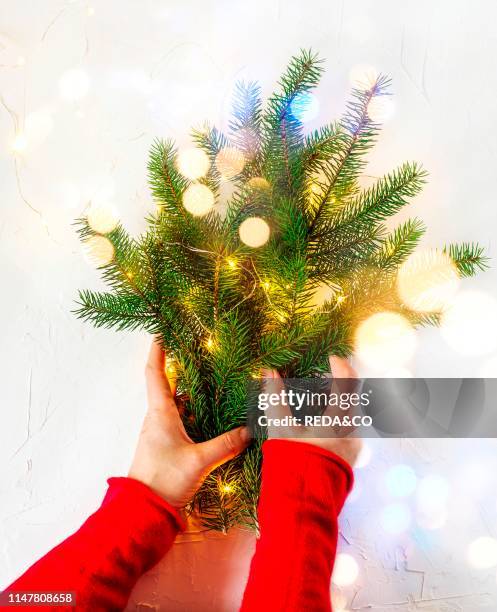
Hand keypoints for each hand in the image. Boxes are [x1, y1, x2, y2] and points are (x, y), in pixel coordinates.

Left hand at [128, 341, 250, 506]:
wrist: (144, 512)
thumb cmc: (163, 481)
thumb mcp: (199, 461)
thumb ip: (226, 445)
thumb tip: (250, 431)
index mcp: (160, 413)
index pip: (155, 373)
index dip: (157, 350)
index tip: (161, 332)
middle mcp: (159, 419)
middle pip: (172, 387)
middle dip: (186, 371)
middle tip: (205, 357)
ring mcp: (162, 433)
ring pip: (180, 406)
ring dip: (195, 396)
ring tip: (218, 386)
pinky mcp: (168, 447)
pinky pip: (184, 423)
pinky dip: (198, 416)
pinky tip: (216, 419)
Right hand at [263, 355, 362, 466]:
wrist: (302, 504)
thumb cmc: (290, 464)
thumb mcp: (280, 429)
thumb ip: (275, 398)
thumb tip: (269, 372)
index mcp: (338, 422)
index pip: (349, 383)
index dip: (341, 366)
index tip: (332, 357)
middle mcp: (353, 433)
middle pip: (355, 397)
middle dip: (342, 383)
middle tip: (327, 375)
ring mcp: (356, 447)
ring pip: (354, 414)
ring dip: (342, 401)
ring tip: (322, 398)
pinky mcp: (354, 458)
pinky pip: (352, 429)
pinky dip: (341, 418)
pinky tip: (325, 421)